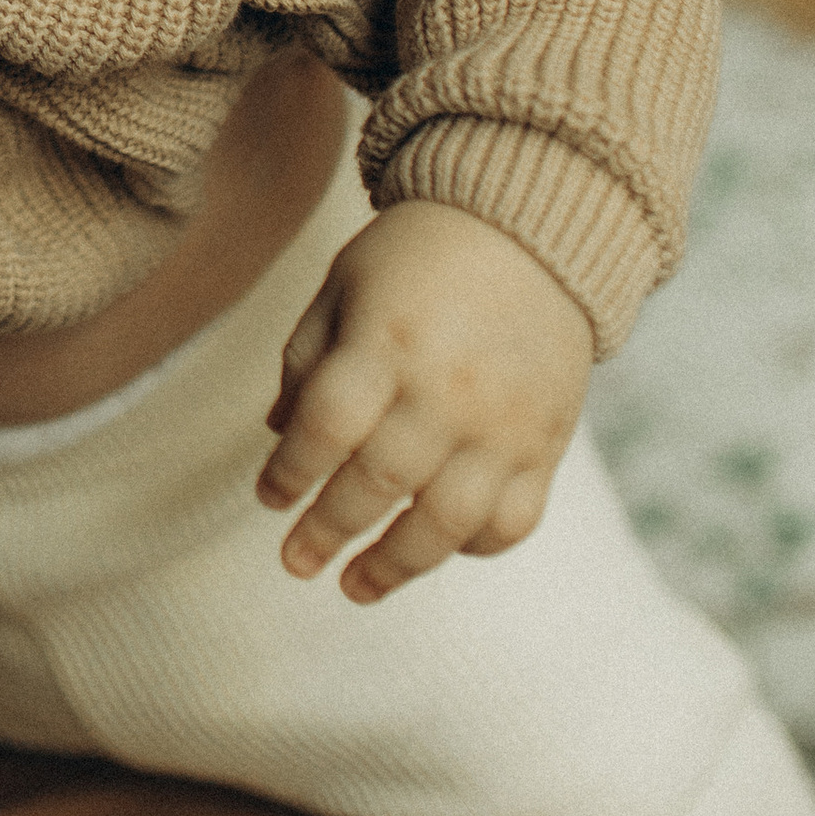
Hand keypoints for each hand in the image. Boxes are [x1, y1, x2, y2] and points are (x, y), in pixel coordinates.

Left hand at [258, 198, 593, 601]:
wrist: (532, 228)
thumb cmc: (419, 255)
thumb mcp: (345, 284)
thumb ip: (307, 358)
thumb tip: (279, 436)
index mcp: (386, 342)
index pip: (326, 429)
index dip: (290, 473)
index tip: (268, 498)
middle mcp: (446, 390)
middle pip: (379, 483)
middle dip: (328, 531)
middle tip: (295, 562)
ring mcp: (503, 424)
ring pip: (448, 522)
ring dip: (396, 565)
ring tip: (355, 587)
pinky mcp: (545, 444)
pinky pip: (512, 520)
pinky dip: (475, 547)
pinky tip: (437, 548)